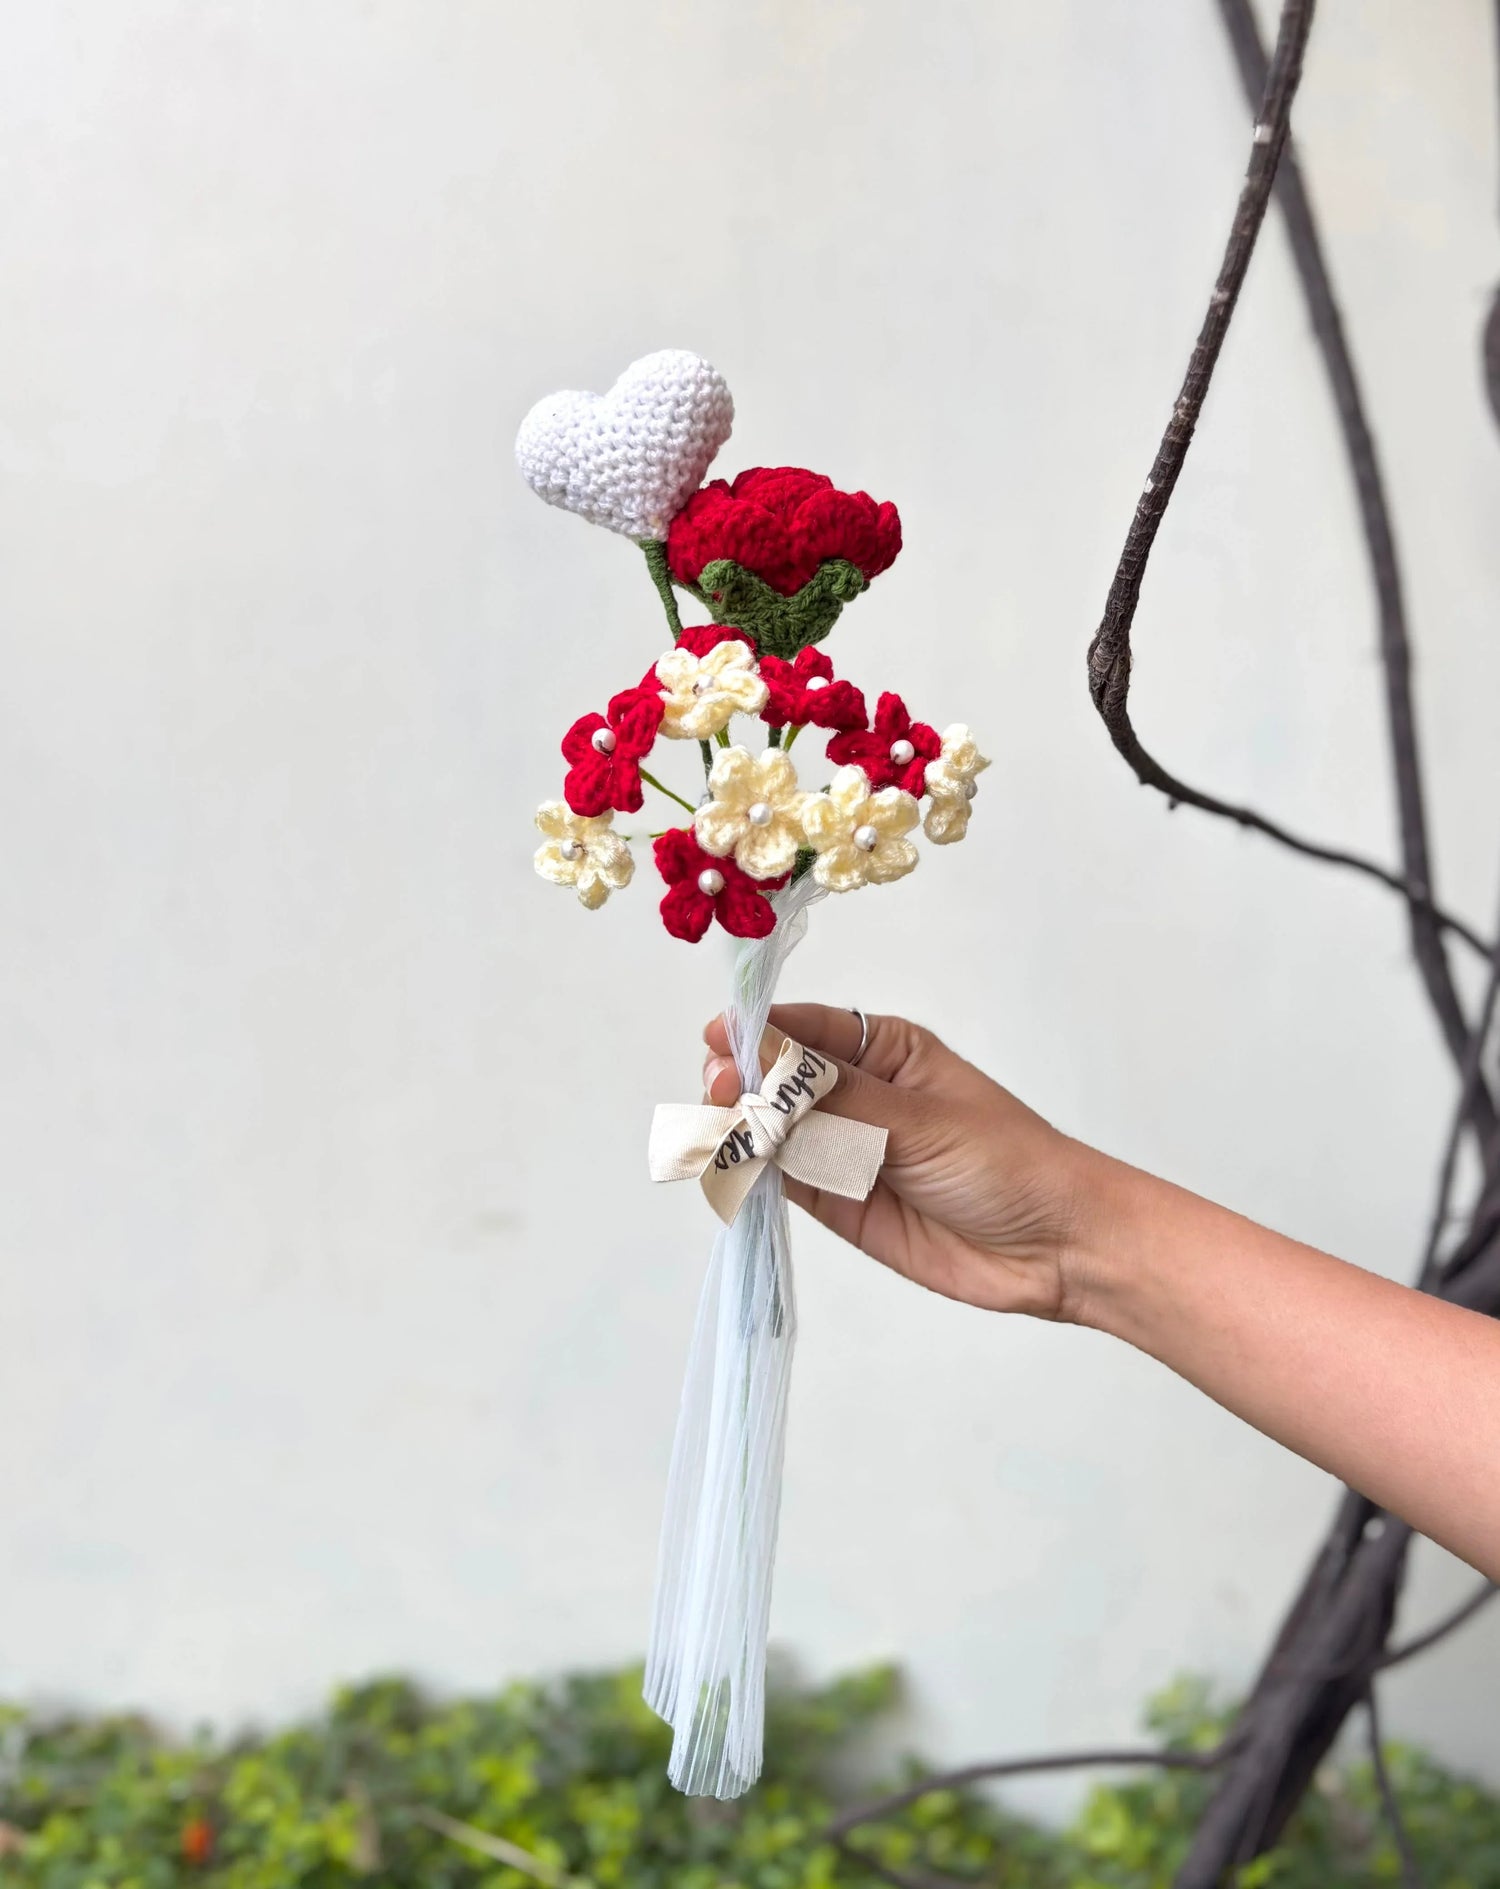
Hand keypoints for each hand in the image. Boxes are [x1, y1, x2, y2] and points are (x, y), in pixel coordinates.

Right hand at [702, 1004, 1101, 1320]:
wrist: (1055, 1249)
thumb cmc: (1007, 1163)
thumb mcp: (918, 1119)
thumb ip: (834, 1095)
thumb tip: (762, 1050)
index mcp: (884, 1049)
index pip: (804, 1027)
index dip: (758, 1031)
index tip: (718, 1039)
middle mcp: (856, 1092)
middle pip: (776, 1077)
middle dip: (743, 1081)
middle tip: (720, 1094)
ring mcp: (843, 1147)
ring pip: (769, 1128)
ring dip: (739, 1127)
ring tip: (718, 1132)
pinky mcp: (836, 1200)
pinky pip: (780, 1178)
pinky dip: (750, 1172)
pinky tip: (730, 1166)